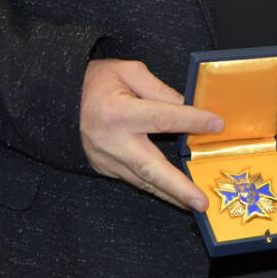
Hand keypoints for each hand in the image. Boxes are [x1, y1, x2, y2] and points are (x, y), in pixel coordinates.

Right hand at [79, 58, 222, 210]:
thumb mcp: (130, 72)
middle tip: (201, 203)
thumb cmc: (97, 81)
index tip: (217, 124)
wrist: (59, 99)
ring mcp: (106, 159)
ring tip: (194, 205)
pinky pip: (134, 179)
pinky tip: (173, 192)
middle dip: (179, 187)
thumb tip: (188, 106)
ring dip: (170, 194)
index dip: (192, 121)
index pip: (163, 118)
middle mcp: (112, 141)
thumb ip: (160, 90)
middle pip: (152, 168)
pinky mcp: (104, 168)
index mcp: (119, 112)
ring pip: (144, 181)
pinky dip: (154, 186)